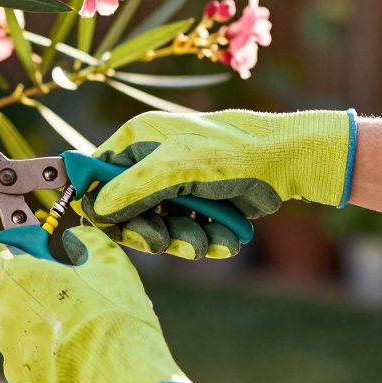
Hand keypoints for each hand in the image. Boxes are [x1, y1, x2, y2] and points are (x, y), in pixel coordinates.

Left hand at [0, 225, 199, 382]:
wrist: (119, 370)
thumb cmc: (112, 311)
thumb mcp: (107, 260)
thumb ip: (84, 239)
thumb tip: (75, 237)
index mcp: (19, 273)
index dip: (17, 253)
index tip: (34, 258)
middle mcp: (4, 307)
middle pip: (11, 294)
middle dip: (34, 295)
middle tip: (69, 301)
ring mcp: (8, 345)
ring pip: (20, 330)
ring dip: (41, 330)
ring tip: (78, 337)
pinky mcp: (19, 378)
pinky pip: (28, 363)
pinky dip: (46, 361)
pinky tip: (74, 360)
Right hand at [79, 109, 355, 258]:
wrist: (287, 161)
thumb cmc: (231, 154)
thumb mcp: (175, 168)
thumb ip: (131, 188)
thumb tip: (94, 210)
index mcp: (137, 141)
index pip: (95, 178)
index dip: (101, 207)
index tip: (116, 228)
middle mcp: (151, 162)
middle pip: (125, 212)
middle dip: (147, 232)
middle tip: (163, 242)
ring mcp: (175, 186)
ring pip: (157, 230)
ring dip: (181, 241)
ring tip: (204, 241)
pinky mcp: (198, 205)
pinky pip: (185, 235)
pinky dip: (204, 241)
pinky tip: (224, 239)